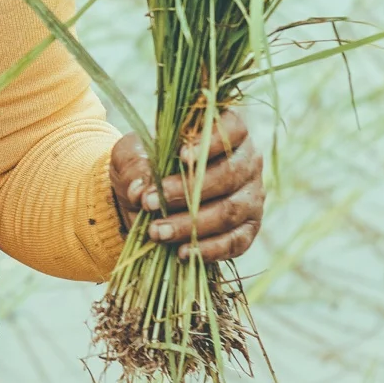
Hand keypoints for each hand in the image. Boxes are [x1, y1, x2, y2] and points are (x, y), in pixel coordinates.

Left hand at [109, 107, 263, 263]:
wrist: (148, 196)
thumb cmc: (146, 164)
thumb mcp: (132, 155)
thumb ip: (135, 165)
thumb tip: (140, 190)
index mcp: (226, 131)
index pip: (232, 129)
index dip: (211, 142)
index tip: (181, 156)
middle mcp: (247, 162)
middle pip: (229, 175)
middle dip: (187, 191)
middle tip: (149, 202)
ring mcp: (251, 197)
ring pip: (229, 212)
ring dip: (191, 224)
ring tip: (157, 232)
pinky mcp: (248, 229)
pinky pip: (235, 242)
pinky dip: (209, 249)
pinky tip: (182, 252)